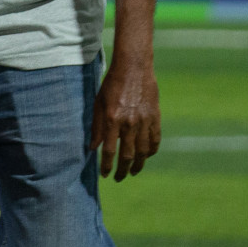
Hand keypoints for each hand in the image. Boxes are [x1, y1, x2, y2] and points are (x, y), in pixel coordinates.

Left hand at [90, 59, 160, 180]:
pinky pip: (155, 140)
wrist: (134, 68)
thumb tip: (92, 147)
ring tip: (133, 172)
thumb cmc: (111, 84)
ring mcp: (144, 121)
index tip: (105, 174)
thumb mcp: (98, 103)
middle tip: (119, 178)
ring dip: (138, 165)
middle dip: (123, 170)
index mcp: (112, 119)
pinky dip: (151, 151)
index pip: (109, 150)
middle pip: (127, 155)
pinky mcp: (156, 118)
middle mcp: (129, 123)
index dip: (106, 165)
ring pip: (143, 151)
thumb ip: (96, 126)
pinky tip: (146, 156)